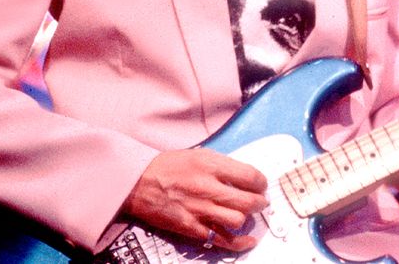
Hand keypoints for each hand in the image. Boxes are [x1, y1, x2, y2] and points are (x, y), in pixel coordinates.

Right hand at [123, 148, 268, 250]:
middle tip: (259, 201)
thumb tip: (244, 177)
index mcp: (210, 165)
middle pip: (248, 201)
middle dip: (259, 202)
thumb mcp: (197, 155)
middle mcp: (207, 187)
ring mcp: (200, 209)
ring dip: (247, 218)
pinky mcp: (191, 227)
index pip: (250, 176)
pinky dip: (239, 243)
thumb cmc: (166, 167)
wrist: (137, 182)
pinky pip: (222, 239)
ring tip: (246, 215)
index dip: (261, 183)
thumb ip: (221, 166)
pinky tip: (248, 241)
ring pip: (238, 220)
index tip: (261, 185)